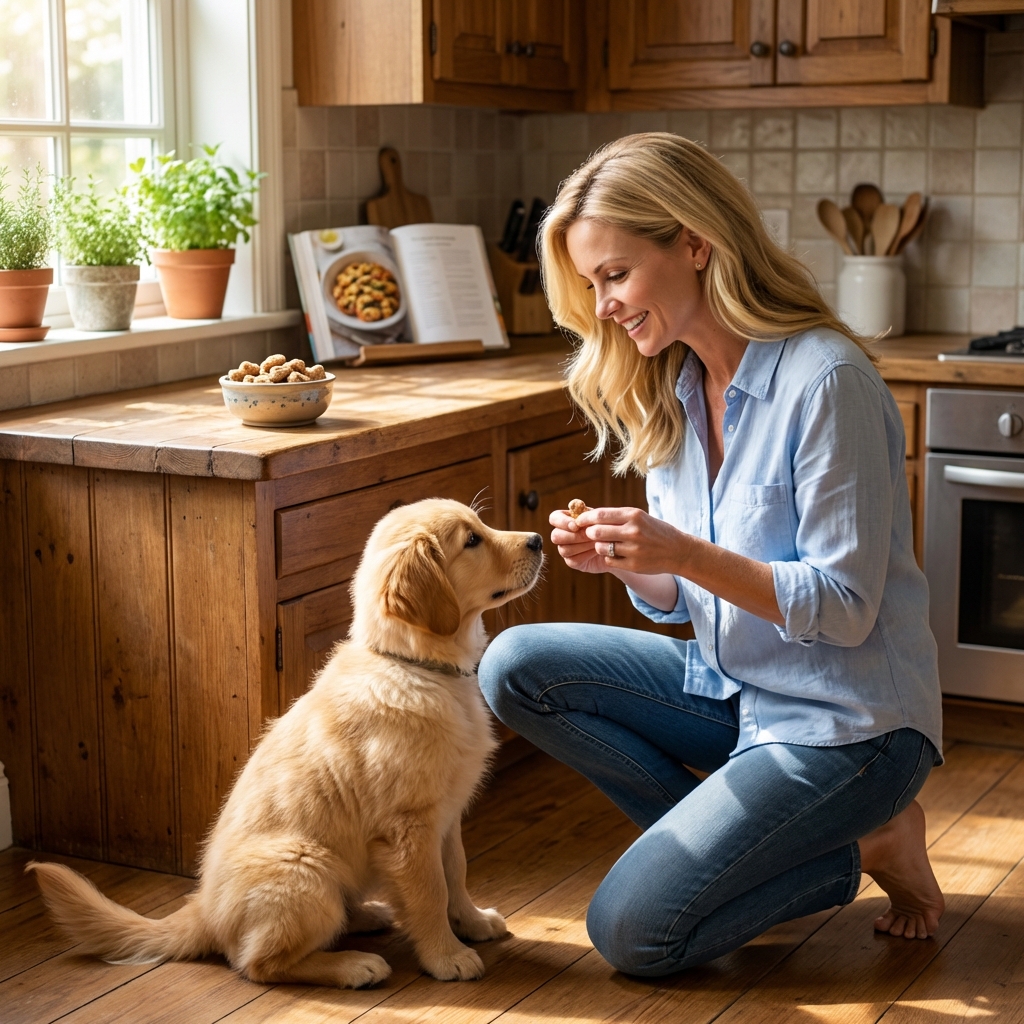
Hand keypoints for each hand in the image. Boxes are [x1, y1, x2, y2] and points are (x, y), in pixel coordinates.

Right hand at [549, 508, 613, 574]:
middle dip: (574, 536)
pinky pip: (573, 560)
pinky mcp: (572, 561)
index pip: (554, 518)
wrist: (616, 544)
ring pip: (564, 549)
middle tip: (590, 535)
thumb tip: (578, 519)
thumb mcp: (598, 518)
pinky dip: (586, 555)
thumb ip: (587, 517)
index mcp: (566, 519)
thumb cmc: (607, 527)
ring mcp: (565, 549)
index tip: (576, 526)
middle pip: (555, 536)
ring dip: (582, 545)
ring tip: (596, 542)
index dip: (562, 522)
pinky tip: (597, 550)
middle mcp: (562, 534)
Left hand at [576, 506, 691, 575]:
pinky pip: (609, 560)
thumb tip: (589, 515)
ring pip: (601, 547)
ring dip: (600, 546)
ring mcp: (634, 550)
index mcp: (634, 515)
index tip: (579, 521)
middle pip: (596, 532)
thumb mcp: (640, 517)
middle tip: (591, 534)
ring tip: (608, 545)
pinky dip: (609, 558)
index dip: (585, 518)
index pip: (600, 515)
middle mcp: (633, 531)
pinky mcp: (634, 565)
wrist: (678, 551)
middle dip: (590, 533)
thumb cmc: (655, 531)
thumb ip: (617, 517)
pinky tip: (618, 555)